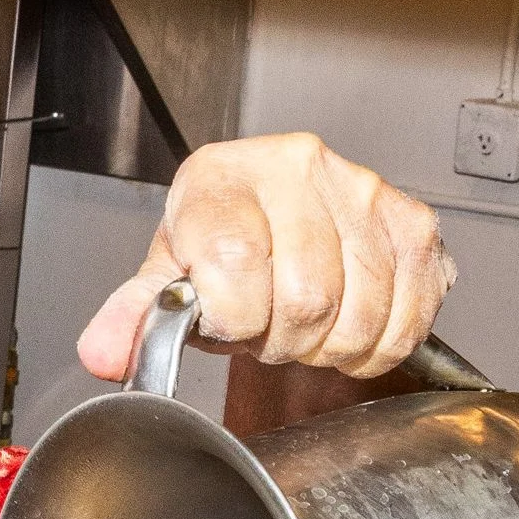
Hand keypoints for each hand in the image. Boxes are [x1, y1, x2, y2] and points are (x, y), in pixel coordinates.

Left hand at [77, 133, 455, 381]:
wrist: (271, 219)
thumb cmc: (220, 248)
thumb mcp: (170, 277)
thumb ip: (135, 315)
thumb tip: (104, 351)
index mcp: (223, 177)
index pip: (235, 264)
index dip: (235, 320)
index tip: (229, 322)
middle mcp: (298, 166)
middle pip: (307, 299)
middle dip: (283, 341)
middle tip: (271, 330)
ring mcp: (364, 191)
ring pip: (360, 315)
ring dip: (332, 347)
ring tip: (307, 326)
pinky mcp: (413, 224)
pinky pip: (409, 316)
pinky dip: (380, 346)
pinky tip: (351, 325)